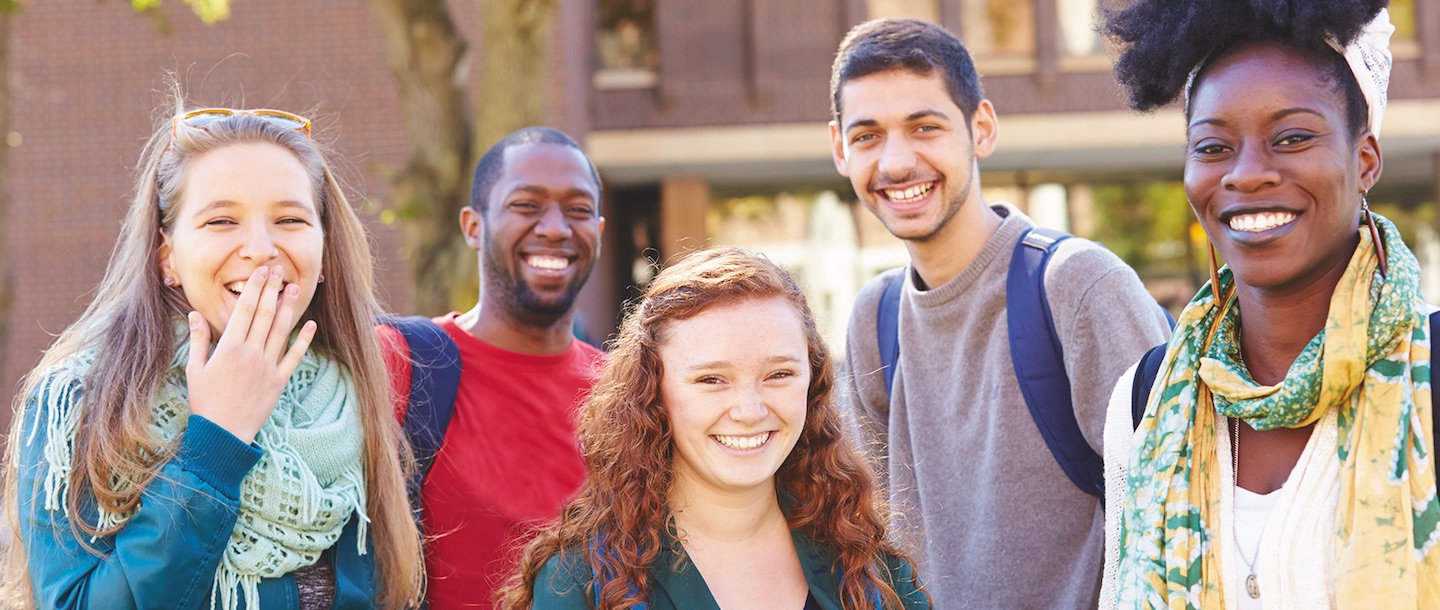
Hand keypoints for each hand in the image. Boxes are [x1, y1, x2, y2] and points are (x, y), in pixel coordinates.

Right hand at [185, 266, 316, 443]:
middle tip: (279, 270)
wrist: (222, 433)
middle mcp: (250, 353)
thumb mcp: (195, 369)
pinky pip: (294, 356)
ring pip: (281, 331)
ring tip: (295, 288)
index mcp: (229, 348)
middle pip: (264, 315)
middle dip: (272, 290)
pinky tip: (310, 325)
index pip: (244, 310)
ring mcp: (267, 366)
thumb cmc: (205, 401)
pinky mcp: (279, 381)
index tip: (261, 272)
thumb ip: (198, 340)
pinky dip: (304, 340)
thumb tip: (194, 314)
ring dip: (288, 308)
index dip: (254, 289)